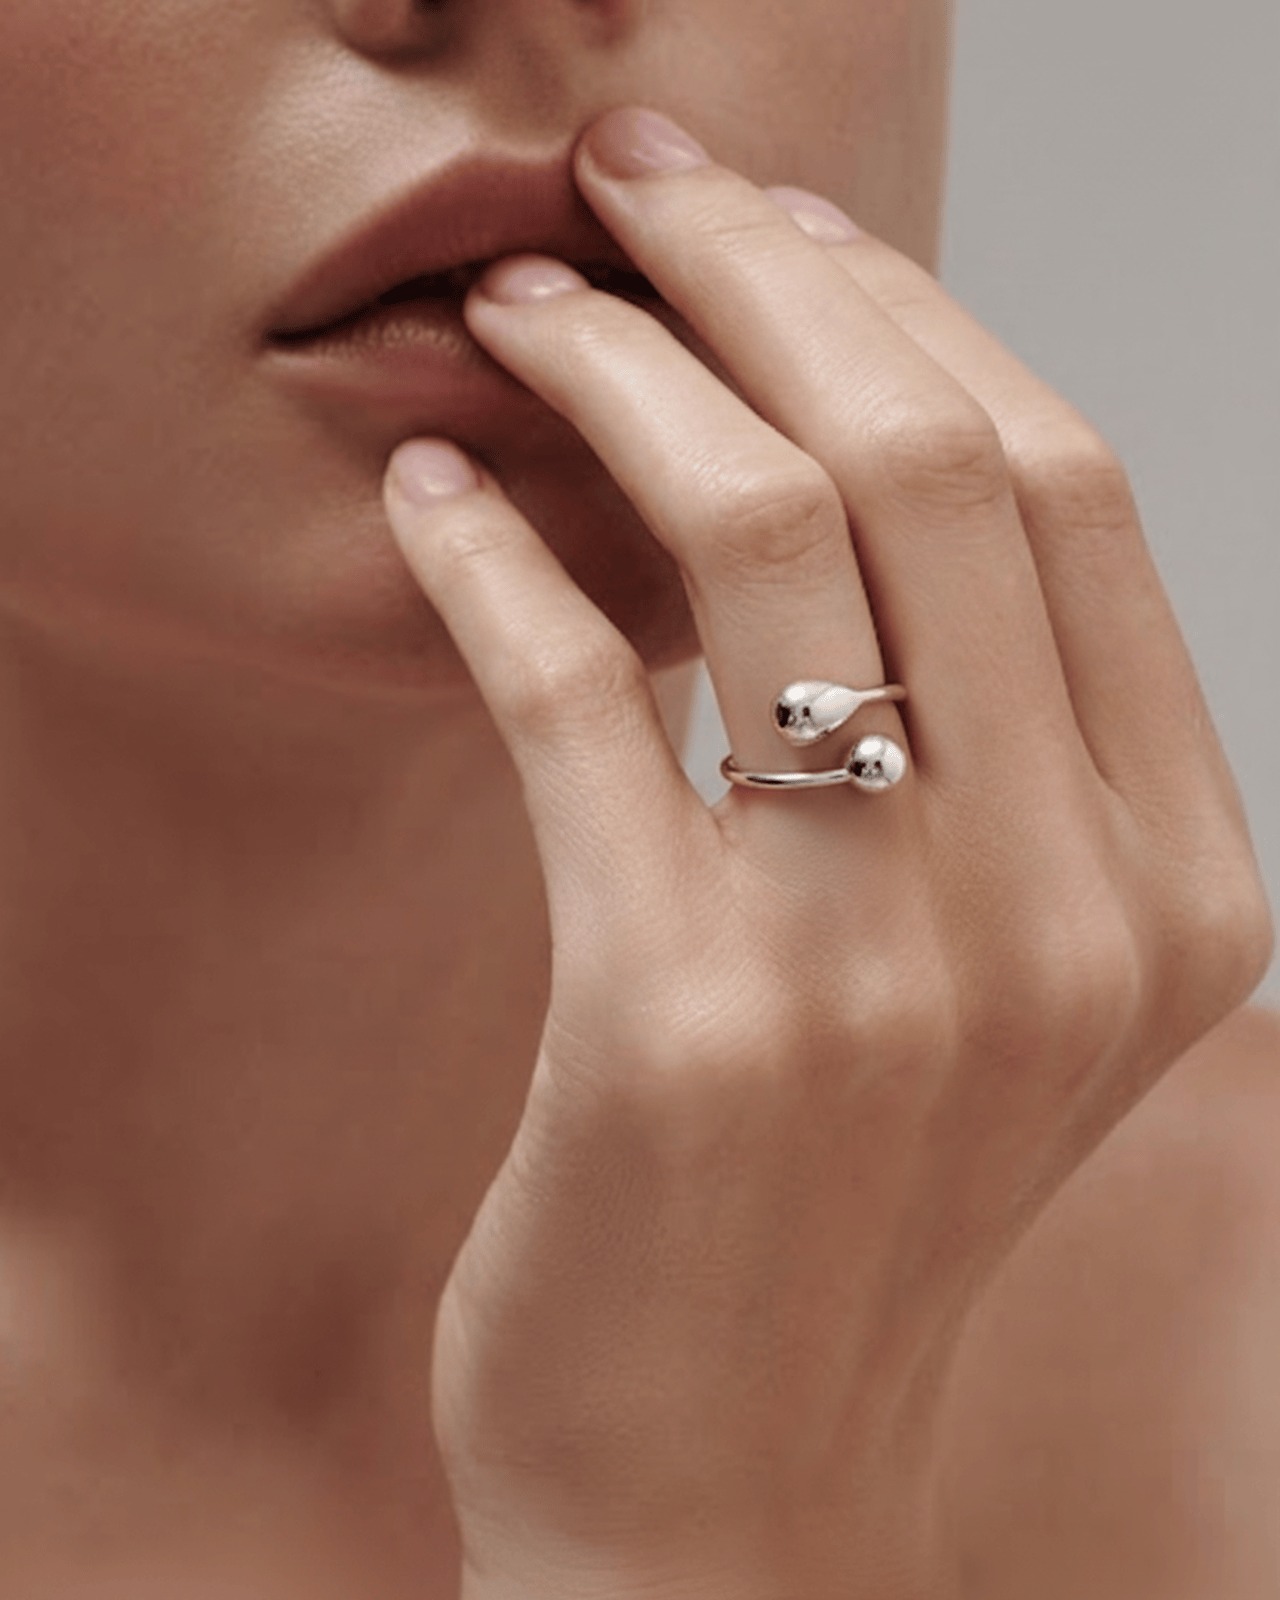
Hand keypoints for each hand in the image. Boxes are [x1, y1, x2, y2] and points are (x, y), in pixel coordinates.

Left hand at [382, 107, 1271, 1599]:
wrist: (732, 1481)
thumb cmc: (838, 1212)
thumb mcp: (984, 977)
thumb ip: (979, 751)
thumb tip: (838, 455)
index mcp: (1179, 881)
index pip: (1065, 485)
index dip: (910, 310)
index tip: (777, 224)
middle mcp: (1072, 910)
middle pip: (929, 458)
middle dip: (761, 270)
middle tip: (628, 187)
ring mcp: (891, 969)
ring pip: (763, 534)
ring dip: (614, 375)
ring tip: (511, 314)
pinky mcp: (685, 1019)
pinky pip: (578, 694)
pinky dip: (487, 559)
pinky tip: (428, 499)